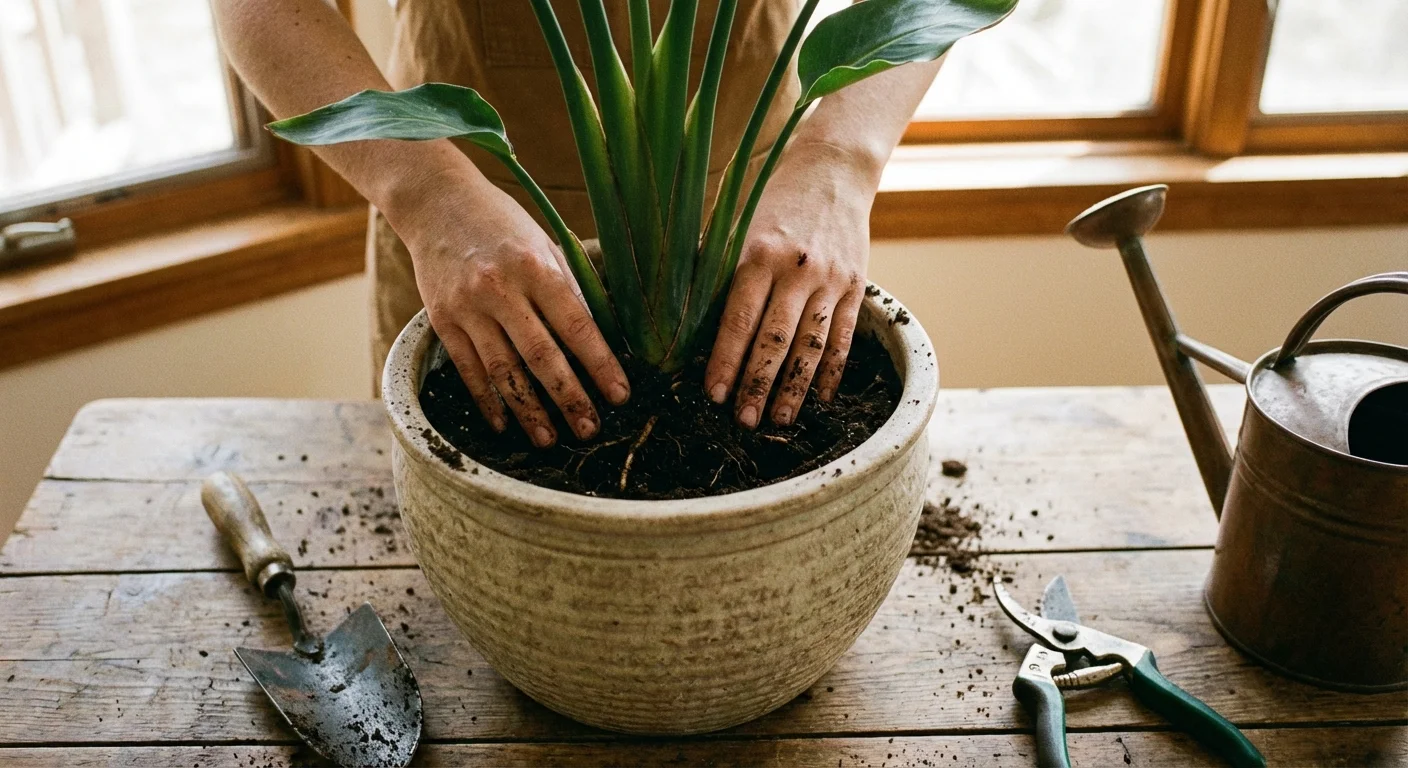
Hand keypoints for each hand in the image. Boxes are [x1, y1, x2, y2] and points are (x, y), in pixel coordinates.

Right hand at [395, 168, 629, 447]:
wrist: (436, 203)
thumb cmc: (502, 225)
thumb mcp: (544, 244)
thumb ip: (568, 289)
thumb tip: (599, 339)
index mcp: (535, 267)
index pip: (576, 326)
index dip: (601, 365)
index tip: (620, 395)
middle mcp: (500, 289)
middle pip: (541, 357)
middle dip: (569, 398)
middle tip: (589, 429)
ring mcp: (467, 307)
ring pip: (503, 371)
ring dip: (528, 411)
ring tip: (548, 439)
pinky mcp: (441, 320)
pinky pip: (468, 369)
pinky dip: (486, 400)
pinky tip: (503, 423)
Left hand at [704, 141, 873, 428]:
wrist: (834, 170)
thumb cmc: (774, 201)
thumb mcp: (739, 226)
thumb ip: (720, 272)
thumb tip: (685, 322)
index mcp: (760, 253)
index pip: (739, 318)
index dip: (726, 360)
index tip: (714, 394)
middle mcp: (798, 269)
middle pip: (776, 339)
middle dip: (757, 384)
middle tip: (744, 420)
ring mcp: (831, 280)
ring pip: (812, 345)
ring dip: (795, 388)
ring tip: (778, 419)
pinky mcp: (857, 286)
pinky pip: (843, 337)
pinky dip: (832, 371)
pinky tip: (821, 398)